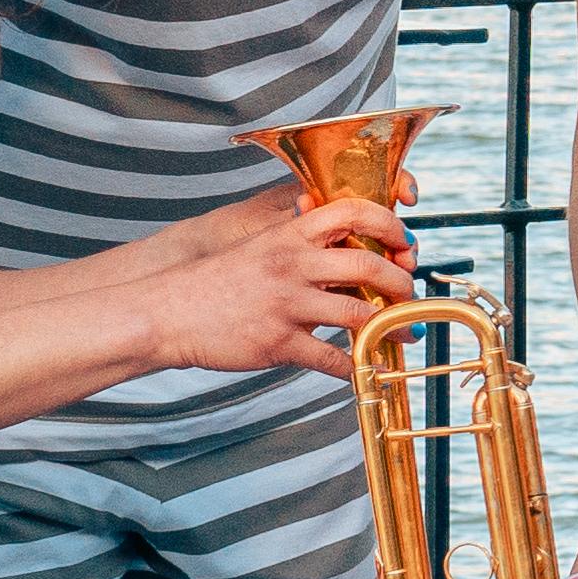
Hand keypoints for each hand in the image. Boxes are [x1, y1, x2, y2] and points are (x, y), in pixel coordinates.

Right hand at [147, 198, 410, 376]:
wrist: (168, 312)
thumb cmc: (218, 281)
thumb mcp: (262, 247)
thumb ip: (304, 247)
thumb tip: (355, 251)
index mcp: (289, 235)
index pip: (353, 211)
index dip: (389, 224)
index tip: (406, 242)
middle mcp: (291, 264)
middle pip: (368, 265)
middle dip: (400, 282)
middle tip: (408, 293)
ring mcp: (286, 304)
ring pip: (359, 314)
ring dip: (390, 327)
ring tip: (403, 333)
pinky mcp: (278, 343)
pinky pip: (332, 358)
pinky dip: (355, 365)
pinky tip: (365, 367)